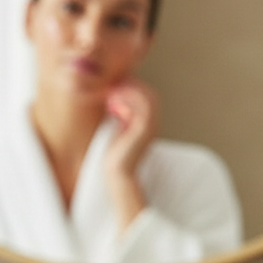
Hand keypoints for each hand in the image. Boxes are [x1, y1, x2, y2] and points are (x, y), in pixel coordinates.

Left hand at [104, 80, 158, 232]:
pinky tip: (111, 105)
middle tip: (109, 89)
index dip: (128, 87)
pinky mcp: (144, 131)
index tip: (110, 88)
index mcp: (147, 121)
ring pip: (147, 97)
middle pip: (148, 93)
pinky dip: (127, 100)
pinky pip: (142, 107)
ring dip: (127, 92)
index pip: (144, 94)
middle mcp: (153, 123)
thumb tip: (110, 96)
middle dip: (128, 87)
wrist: (118, 175)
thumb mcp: (117, 130)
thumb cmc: (115, 154)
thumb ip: (119, 113)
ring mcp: (151, 126)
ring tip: (110, 96)